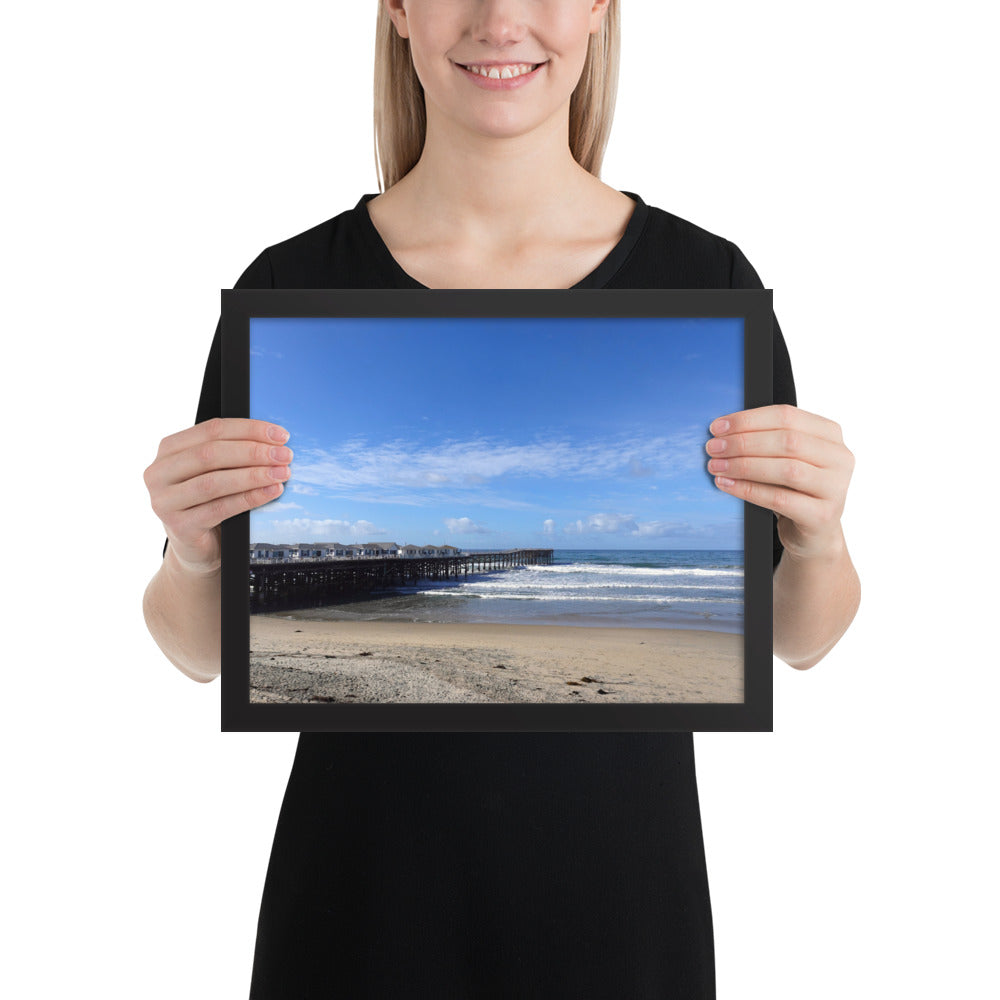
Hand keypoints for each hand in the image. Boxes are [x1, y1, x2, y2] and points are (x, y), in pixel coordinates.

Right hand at [144, 417, 291, 573]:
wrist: (197, 547)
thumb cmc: (209, 502)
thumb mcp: (215, 472)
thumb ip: (233, 452)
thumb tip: (275, 441)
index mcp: (169, 450)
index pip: (212, 429)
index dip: (250, 429)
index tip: (281, 435)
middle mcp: (159, 472)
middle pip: (211, 453)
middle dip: (254, 452)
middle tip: (285, 455)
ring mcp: (165, 501)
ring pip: (214, 482)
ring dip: (254, 475)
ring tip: (282, 473)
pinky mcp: (178, 526)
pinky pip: (220, 509)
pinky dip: (250, 498)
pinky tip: (271, 492)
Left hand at [706, 404, 853, 560]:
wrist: (813, 533)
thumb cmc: (794, 490)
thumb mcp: (785, 459)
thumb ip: (765, 440)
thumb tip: (722, 431)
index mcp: (829, 434)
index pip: (787, 416)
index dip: (748, 420)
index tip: (717, 427)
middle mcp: (839, 458)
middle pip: (787, 441)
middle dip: (743, 442)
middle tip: (713, 448)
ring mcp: (835, 487)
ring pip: (786, 469)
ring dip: (744, 465)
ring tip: (716, 466)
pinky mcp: (823, 515)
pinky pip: (780, 499)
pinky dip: (749, 490)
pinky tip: (727, 484)